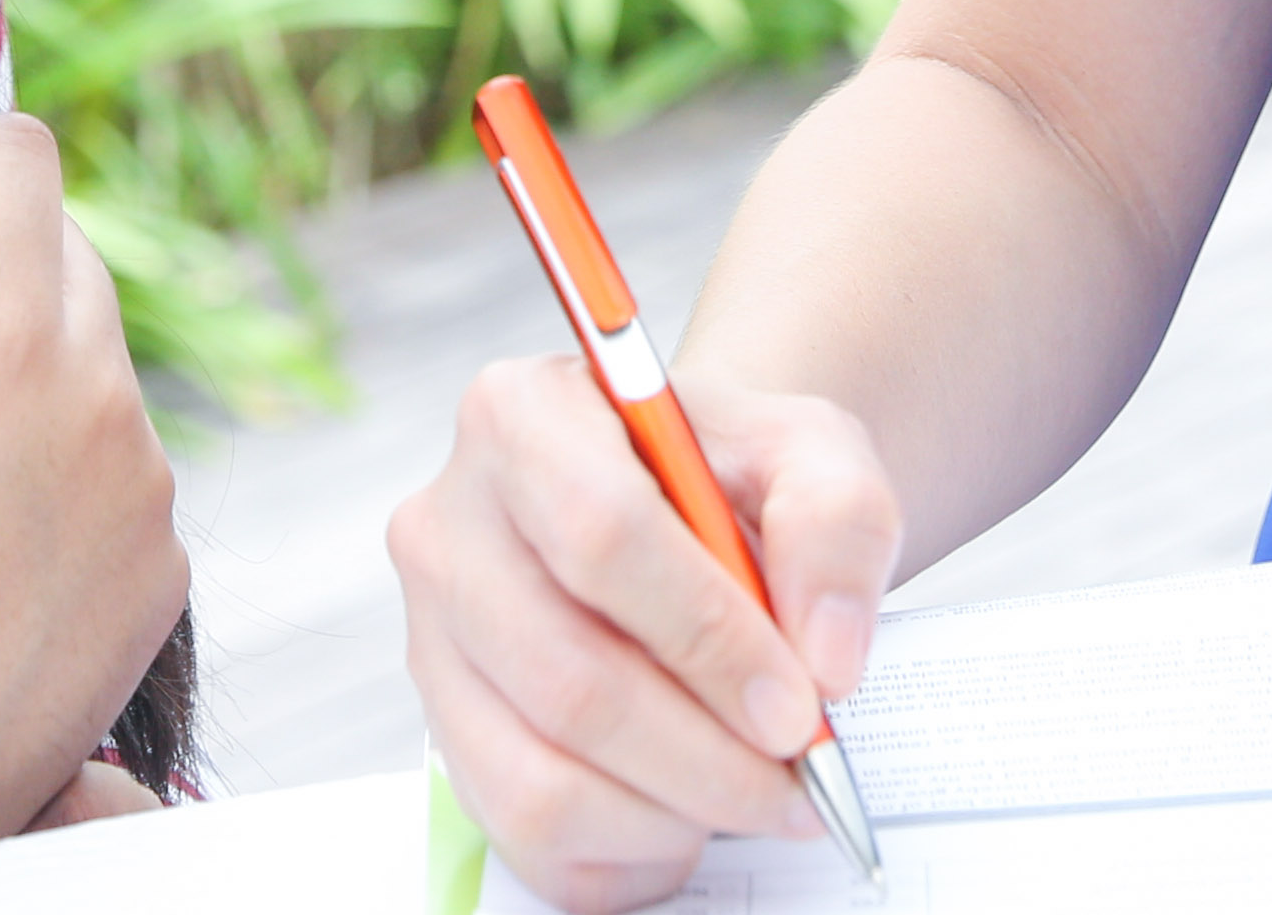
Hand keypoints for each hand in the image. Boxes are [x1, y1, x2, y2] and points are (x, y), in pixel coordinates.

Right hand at [391, 354, 898, 913]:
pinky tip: (689, 811)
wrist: (682, 511)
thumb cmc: (730, 476)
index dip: (708, 638)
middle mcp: (449, 529)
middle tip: (798, 779)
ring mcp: (432, 643)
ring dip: (672, 815)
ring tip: (751, 794)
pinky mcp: (445, 736)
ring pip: (539, 780)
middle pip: (569, 681)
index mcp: (523, 417)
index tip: (798, 703)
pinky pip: (526, 839)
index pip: (601, 536)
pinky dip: (627, 854)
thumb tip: (824, 657)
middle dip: (706, 757)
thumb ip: (838, 522)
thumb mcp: (812, 450)